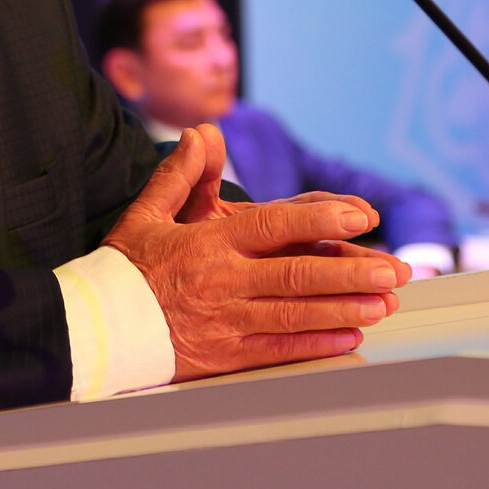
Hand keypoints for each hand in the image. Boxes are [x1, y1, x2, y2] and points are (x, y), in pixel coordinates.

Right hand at [103, 126, 411, 382]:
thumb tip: (201, 133)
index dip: (321, 220)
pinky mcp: (226, 354)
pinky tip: (347, 335)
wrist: (94, 329)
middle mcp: (223, 282)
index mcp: (210, 243)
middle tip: (393, 270)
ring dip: (344, 309)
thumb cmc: (125, 271)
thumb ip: (180, 174)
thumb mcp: (147, 214)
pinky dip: (316, 343)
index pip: (274, 227)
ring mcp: (227, 321)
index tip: (361, 216)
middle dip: (351, 272)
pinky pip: (279, 349)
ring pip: (296, 315)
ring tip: (383, 304)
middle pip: (297, 275)